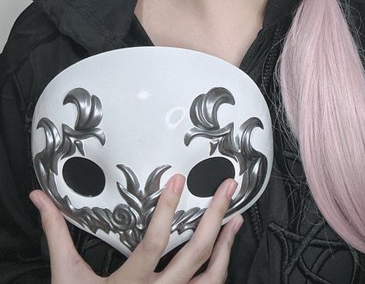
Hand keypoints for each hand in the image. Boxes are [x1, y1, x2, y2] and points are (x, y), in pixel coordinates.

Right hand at [29, 174, 242, 283]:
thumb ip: (57, 234)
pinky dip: (222, 266)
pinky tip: (227, 247)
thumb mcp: (66, 275)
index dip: (167, 212)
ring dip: (227, 245)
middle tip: (227, 187)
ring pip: (212, 277)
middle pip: (195, 255)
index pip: (153, 244)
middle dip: (214, 217)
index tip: (177, 180)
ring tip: (235, 216)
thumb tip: (39, 198)